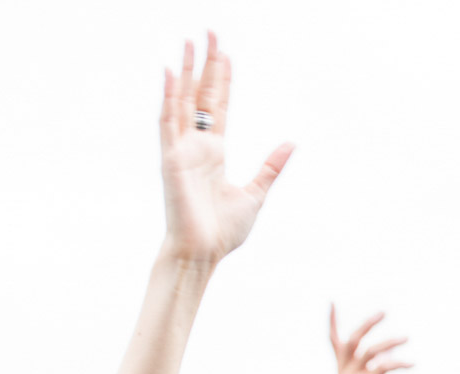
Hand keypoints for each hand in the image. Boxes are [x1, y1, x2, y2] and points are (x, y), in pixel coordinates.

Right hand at [158, 33, 292, 263]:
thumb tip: (291, 143)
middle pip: (201, 96)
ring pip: (183, 101)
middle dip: (206, 65)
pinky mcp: (170, 160)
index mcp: (215, 154)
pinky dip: (169, 98)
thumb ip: (271, 167)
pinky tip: (172, 73)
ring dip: (186, 71)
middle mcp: (197, 147)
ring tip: (189, 42)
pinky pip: (168, 123)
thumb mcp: (256, 193)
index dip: (223, 79)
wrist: (202, 253)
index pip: (219, 107)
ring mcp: (181, 151)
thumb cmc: (223, 231)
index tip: (226, 53)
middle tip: (209, 33)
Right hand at [330, 306, 410, 373]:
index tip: (333, 302)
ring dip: (391, 342)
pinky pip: (383, 368)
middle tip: (385, 312)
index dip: (332, 321)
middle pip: (354, 339)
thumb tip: (387, 351)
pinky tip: (411, 363)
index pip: (332, 340)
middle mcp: (343, 370)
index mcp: (341, 368)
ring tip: (407, 338)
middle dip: (368, 323)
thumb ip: (371, 367)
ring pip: (371, 351)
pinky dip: (398, 363)